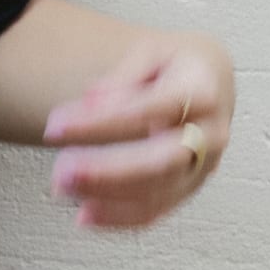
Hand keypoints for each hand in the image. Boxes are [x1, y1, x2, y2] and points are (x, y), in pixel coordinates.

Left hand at [42, 32, 234, 231]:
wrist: (212, 80)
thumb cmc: (176, 64)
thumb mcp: (152, 51)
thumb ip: (122, 77)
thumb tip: (92, 100)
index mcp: (203, 91)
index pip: (151, 109)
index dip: (103, 120)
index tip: (57, 125)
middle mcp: (210, 133)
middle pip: (162, 161)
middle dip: (108, 171)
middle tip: (62, 171)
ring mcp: (204, 166)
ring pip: (159, 192)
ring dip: (107, 196)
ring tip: (62, 189)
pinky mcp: (190, 187)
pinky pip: (157, 211)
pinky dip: (119, 218)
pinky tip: (84, 215)